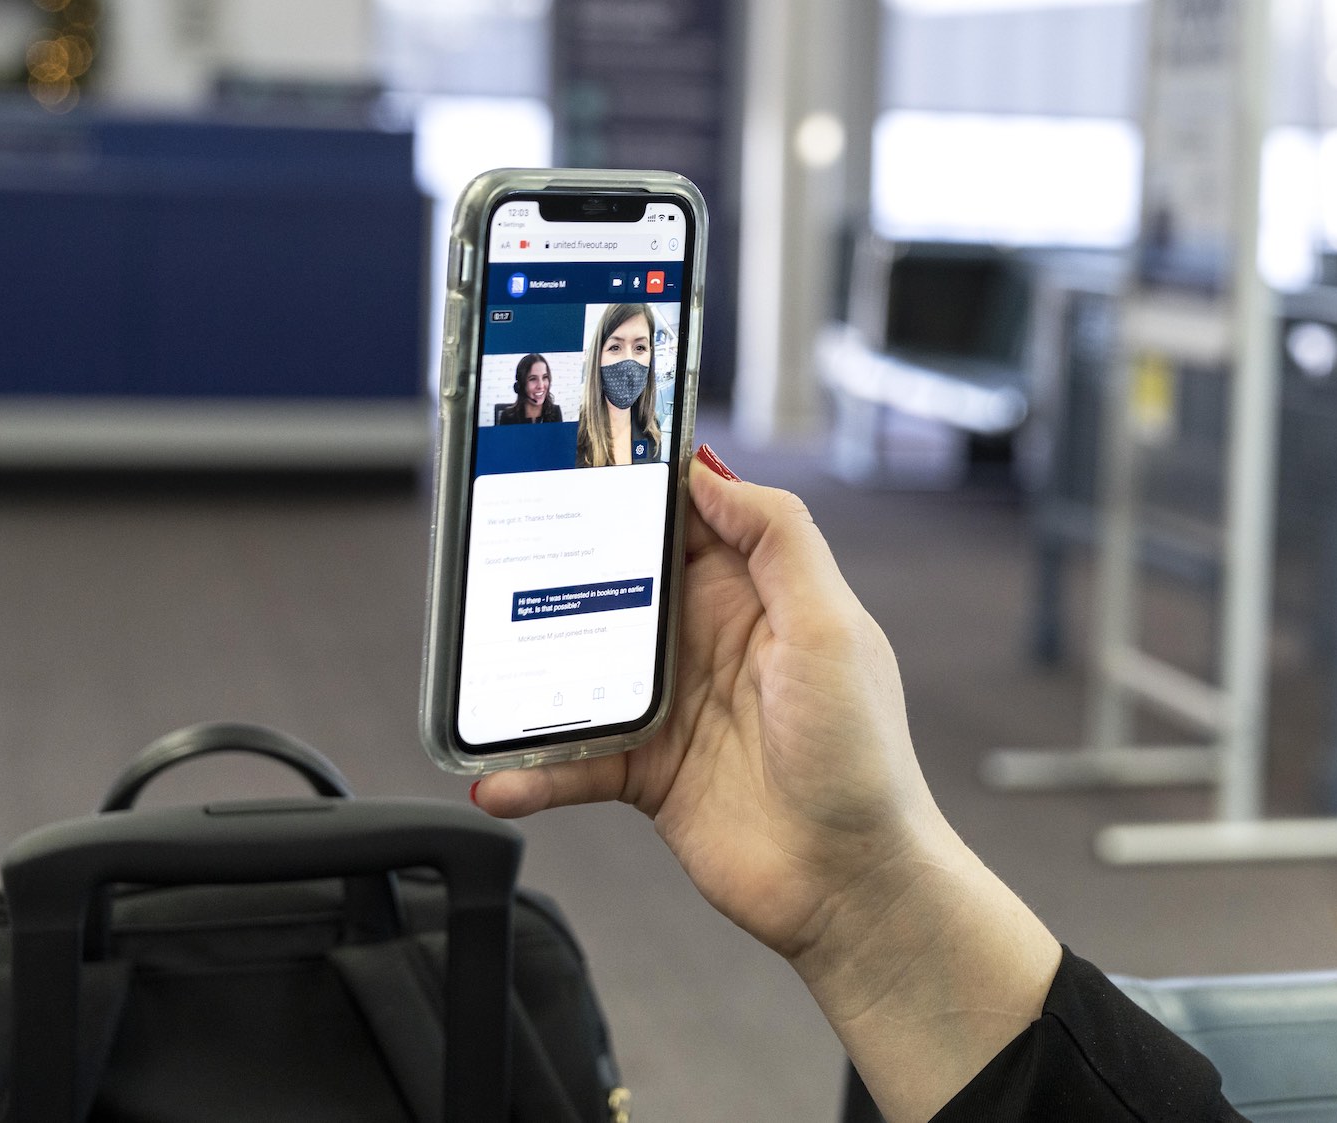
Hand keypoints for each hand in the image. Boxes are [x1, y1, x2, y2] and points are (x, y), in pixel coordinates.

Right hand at [474, 458, 1058, 1121]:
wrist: (850, 882)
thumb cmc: (862, 755)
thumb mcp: (832, 629)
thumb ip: (778, 541)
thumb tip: (712, 473)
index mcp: (761, 597)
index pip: (693, 521)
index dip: (644, 488)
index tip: (584, 455)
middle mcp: (713, 644)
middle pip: (624, 585)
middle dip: (566, 564)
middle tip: (500, 541)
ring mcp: (676, 708)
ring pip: (584, 668)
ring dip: (531, 667)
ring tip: (475, 658)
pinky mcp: (650, 774)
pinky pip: (574, 761)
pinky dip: (532, 769)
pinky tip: (496, 776)